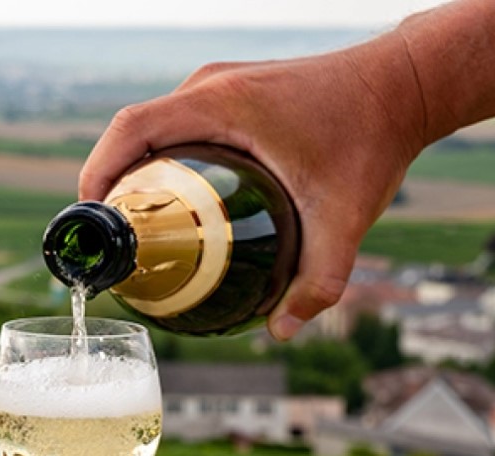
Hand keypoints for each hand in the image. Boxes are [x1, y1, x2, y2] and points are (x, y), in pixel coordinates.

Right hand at [78, 34, 429, 340]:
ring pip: (154, 127)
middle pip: (132, 132)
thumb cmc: (373, 138)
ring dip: (135, 171)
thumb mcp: (346, 217)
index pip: (131, 129)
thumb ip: (320, 279)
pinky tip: (175, 203)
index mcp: (220, 104)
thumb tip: (281, 330)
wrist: (406, 85)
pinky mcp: (233, 93)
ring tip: (136, 229)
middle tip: (112, 242)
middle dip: (111, 184)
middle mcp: (210, 87)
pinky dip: (163, 159)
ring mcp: (220, 86)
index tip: (88, 220)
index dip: (97, 171)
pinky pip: (178, 124)